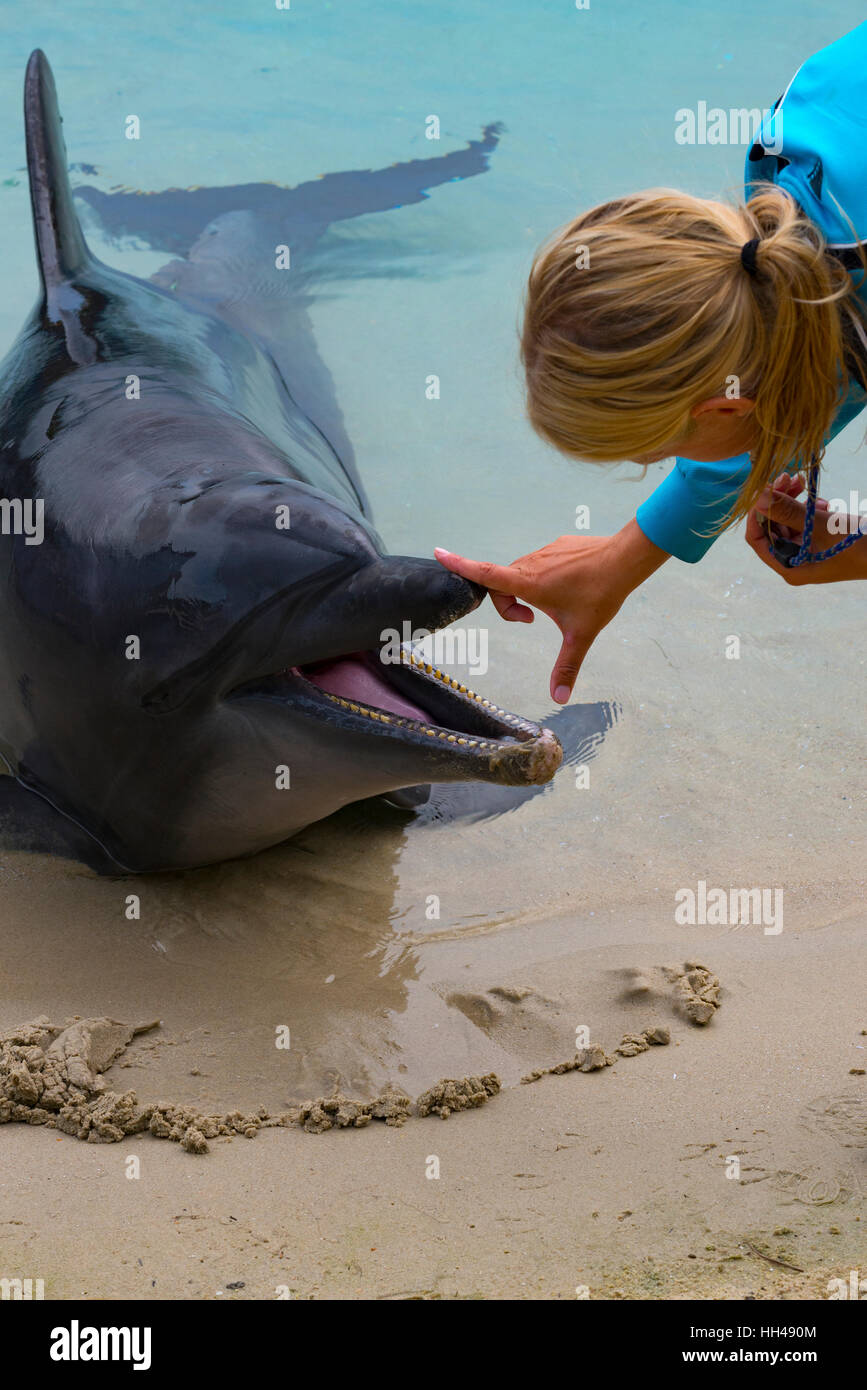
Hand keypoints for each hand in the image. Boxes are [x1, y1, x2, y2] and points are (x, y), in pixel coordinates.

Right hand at [434, 519, 668, 702]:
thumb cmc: (601, 595)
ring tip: (555, 605)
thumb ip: (567, 666)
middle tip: (532, 621)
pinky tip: (570, 586)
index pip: (484, 573)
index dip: (459, 564)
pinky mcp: (556, 546)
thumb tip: (559, 698)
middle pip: (502, 584)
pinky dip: (544, 578)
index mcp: (527, 583)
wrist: (626, 559)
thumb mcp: (581, 635)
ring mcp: (544, 552)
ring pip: (522, 574)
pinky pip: (539, 563)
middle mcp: (530, 564)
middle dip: (510, 605)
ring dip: (527, 591)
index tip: (438, 552)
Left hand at [745, 472, 866, 583]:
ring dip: (794, 500)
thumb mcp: (821, 525)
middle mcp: (794, 562)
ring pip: (788, 520)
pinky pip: (805, 521)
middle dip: (778, 500)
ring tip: (805, 483)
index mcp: (789, 567)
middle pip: (773, 526)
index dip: (757, 513)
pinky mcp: (820, 541)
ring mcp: (807, 552)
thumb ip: (788, 511)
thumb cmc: (859, 545)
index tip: (764, 488)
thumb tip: (758, 497)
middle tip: (790, 476)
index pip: (757, 540)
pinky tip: (825, 503)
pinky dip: (810, 508)